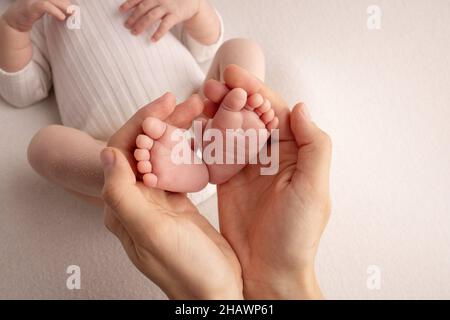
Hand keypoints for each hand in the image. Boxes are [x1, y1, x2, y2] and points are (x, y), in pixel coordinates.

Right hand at [2, 0, 70, 31]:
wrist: (15, 21)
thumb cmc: (31, 13)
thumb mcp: (45, 8)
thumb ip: (55, 7)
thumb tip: (70, 9)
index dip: (64, 0)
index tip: (73, 7)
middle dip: (65, 3)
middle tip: (74, 10)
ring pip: (51, 0)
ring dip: (62, 6)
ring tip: (70, 12)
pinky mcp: (30, 6)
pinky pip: (44, 6)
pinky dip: (55, 11)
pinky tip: (61, 17)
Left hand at [103, 93, 242, 299]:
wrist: (216, 291)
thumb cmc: (187, 269)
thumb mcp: (152, 233)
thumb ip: (123, 195)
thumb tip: (106, 154)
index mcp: (123, 205)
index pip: (124, 151)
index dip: (142, 123)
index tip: (166, 102)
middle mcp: (136, 200)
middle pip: (144, 148)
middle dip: (164, 122)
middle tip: (189, 102)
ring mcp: (157, 201)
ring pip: (162, 154)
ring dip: (177, 131)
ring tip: (198, 111)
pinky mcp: (177, 203)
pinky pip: (178, 167)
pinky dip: (188, 148)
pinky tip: (201, 136)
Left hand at [120, 0, 201, 40]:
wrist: (192, 0)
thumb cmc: (173, 0)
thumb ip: (149, 1)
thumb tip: (134, 7)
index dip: (128, 4)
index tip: (120, 11)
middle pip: (143, 8)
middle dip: (133, 17)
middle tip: (126, 26)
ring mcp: (167, 7)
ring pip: (151, 16)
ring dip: (141, 25)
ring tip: (134, 33)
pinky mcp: (175, 15)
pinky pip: (165, 25)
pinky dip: (158, 33)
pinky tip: (152, 40)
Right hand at [204, 65, 331, 298]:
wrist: (269, 271)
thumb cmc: (296, 235)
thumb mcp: (314, 189)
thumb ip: (313, 146)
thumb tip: (300, 108)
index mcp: (294, 153)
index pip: (274, 111)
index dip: (256, 90)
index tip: (235, 75)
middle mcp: (270, 156)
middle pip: (250, 116)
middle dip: (231, 96)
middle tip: (211, 85)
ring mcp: (247, 167)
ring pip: (231, 129)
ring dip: (217, 112)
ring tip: (200, 99)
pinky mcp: (228, 180)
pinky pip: (216, 151)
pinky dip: (206, 136)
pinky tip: (195, 125)